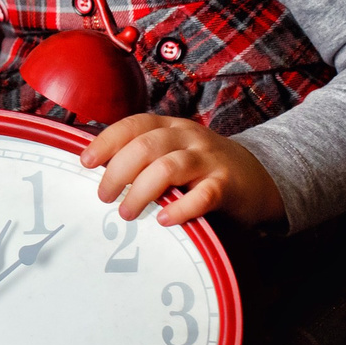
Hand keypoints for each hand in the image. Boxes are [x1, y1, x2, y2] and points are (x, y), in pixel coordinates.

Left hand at [80, 114, 284, 228]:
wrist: (259, 178)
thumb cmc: (203, 168)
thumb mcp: (174, 151)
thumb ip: (145, 157)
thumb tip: (99, 173)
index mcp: (171, 126)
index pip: (134, 125)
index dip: (107, 141)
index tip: (86, 161)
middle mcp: (188, 137)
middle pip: (145, 146)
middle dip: (118, 172)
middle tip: (105, 196)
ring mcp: (209, 160)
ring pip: (168, 168)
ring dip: (141, 192)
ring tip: (127, 212)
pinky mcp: (227, 185)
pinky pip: (202, 196)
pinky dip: (180, 208)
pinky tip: (163, 219)